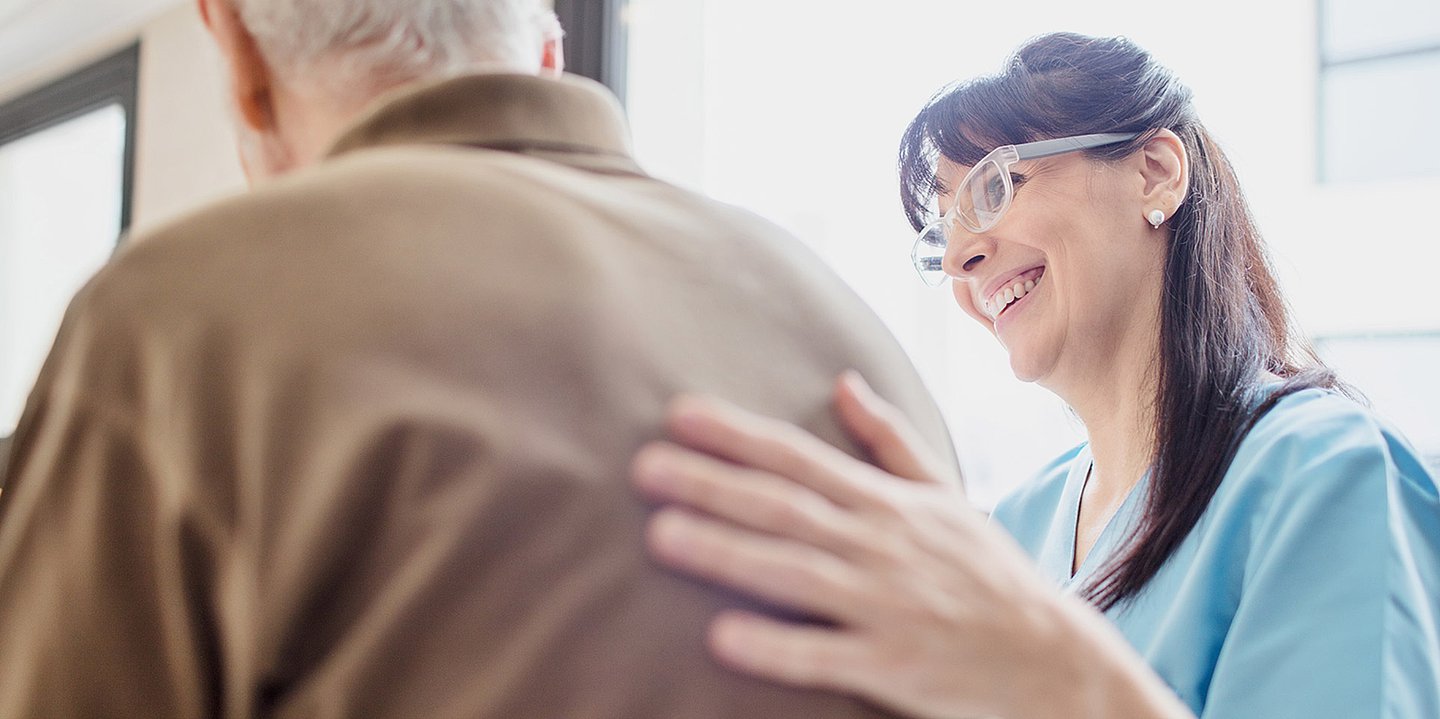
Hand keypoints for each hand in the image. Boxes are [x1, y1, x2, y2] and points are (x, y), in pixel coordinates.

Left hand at [630, 373, 1090, 718]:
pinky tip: (721, 636)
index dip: (738, 435)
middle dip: (712, 484)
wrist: (1055, 661)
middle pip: (785, 507)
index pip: (800, 458)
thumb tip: (843, 382)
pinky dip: (775, 644)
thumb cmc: (990, 576)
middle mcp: (881, 545)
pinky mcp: (892, 666)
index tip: (679, 415)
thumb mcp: (947, 496)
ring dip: (727, 552)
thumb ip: (889, 441)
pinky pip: (824, 654)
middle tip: (644, 467)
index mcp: (888, 503)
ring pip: (794, 572)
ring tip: (660, 537)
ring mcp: (886, 605)